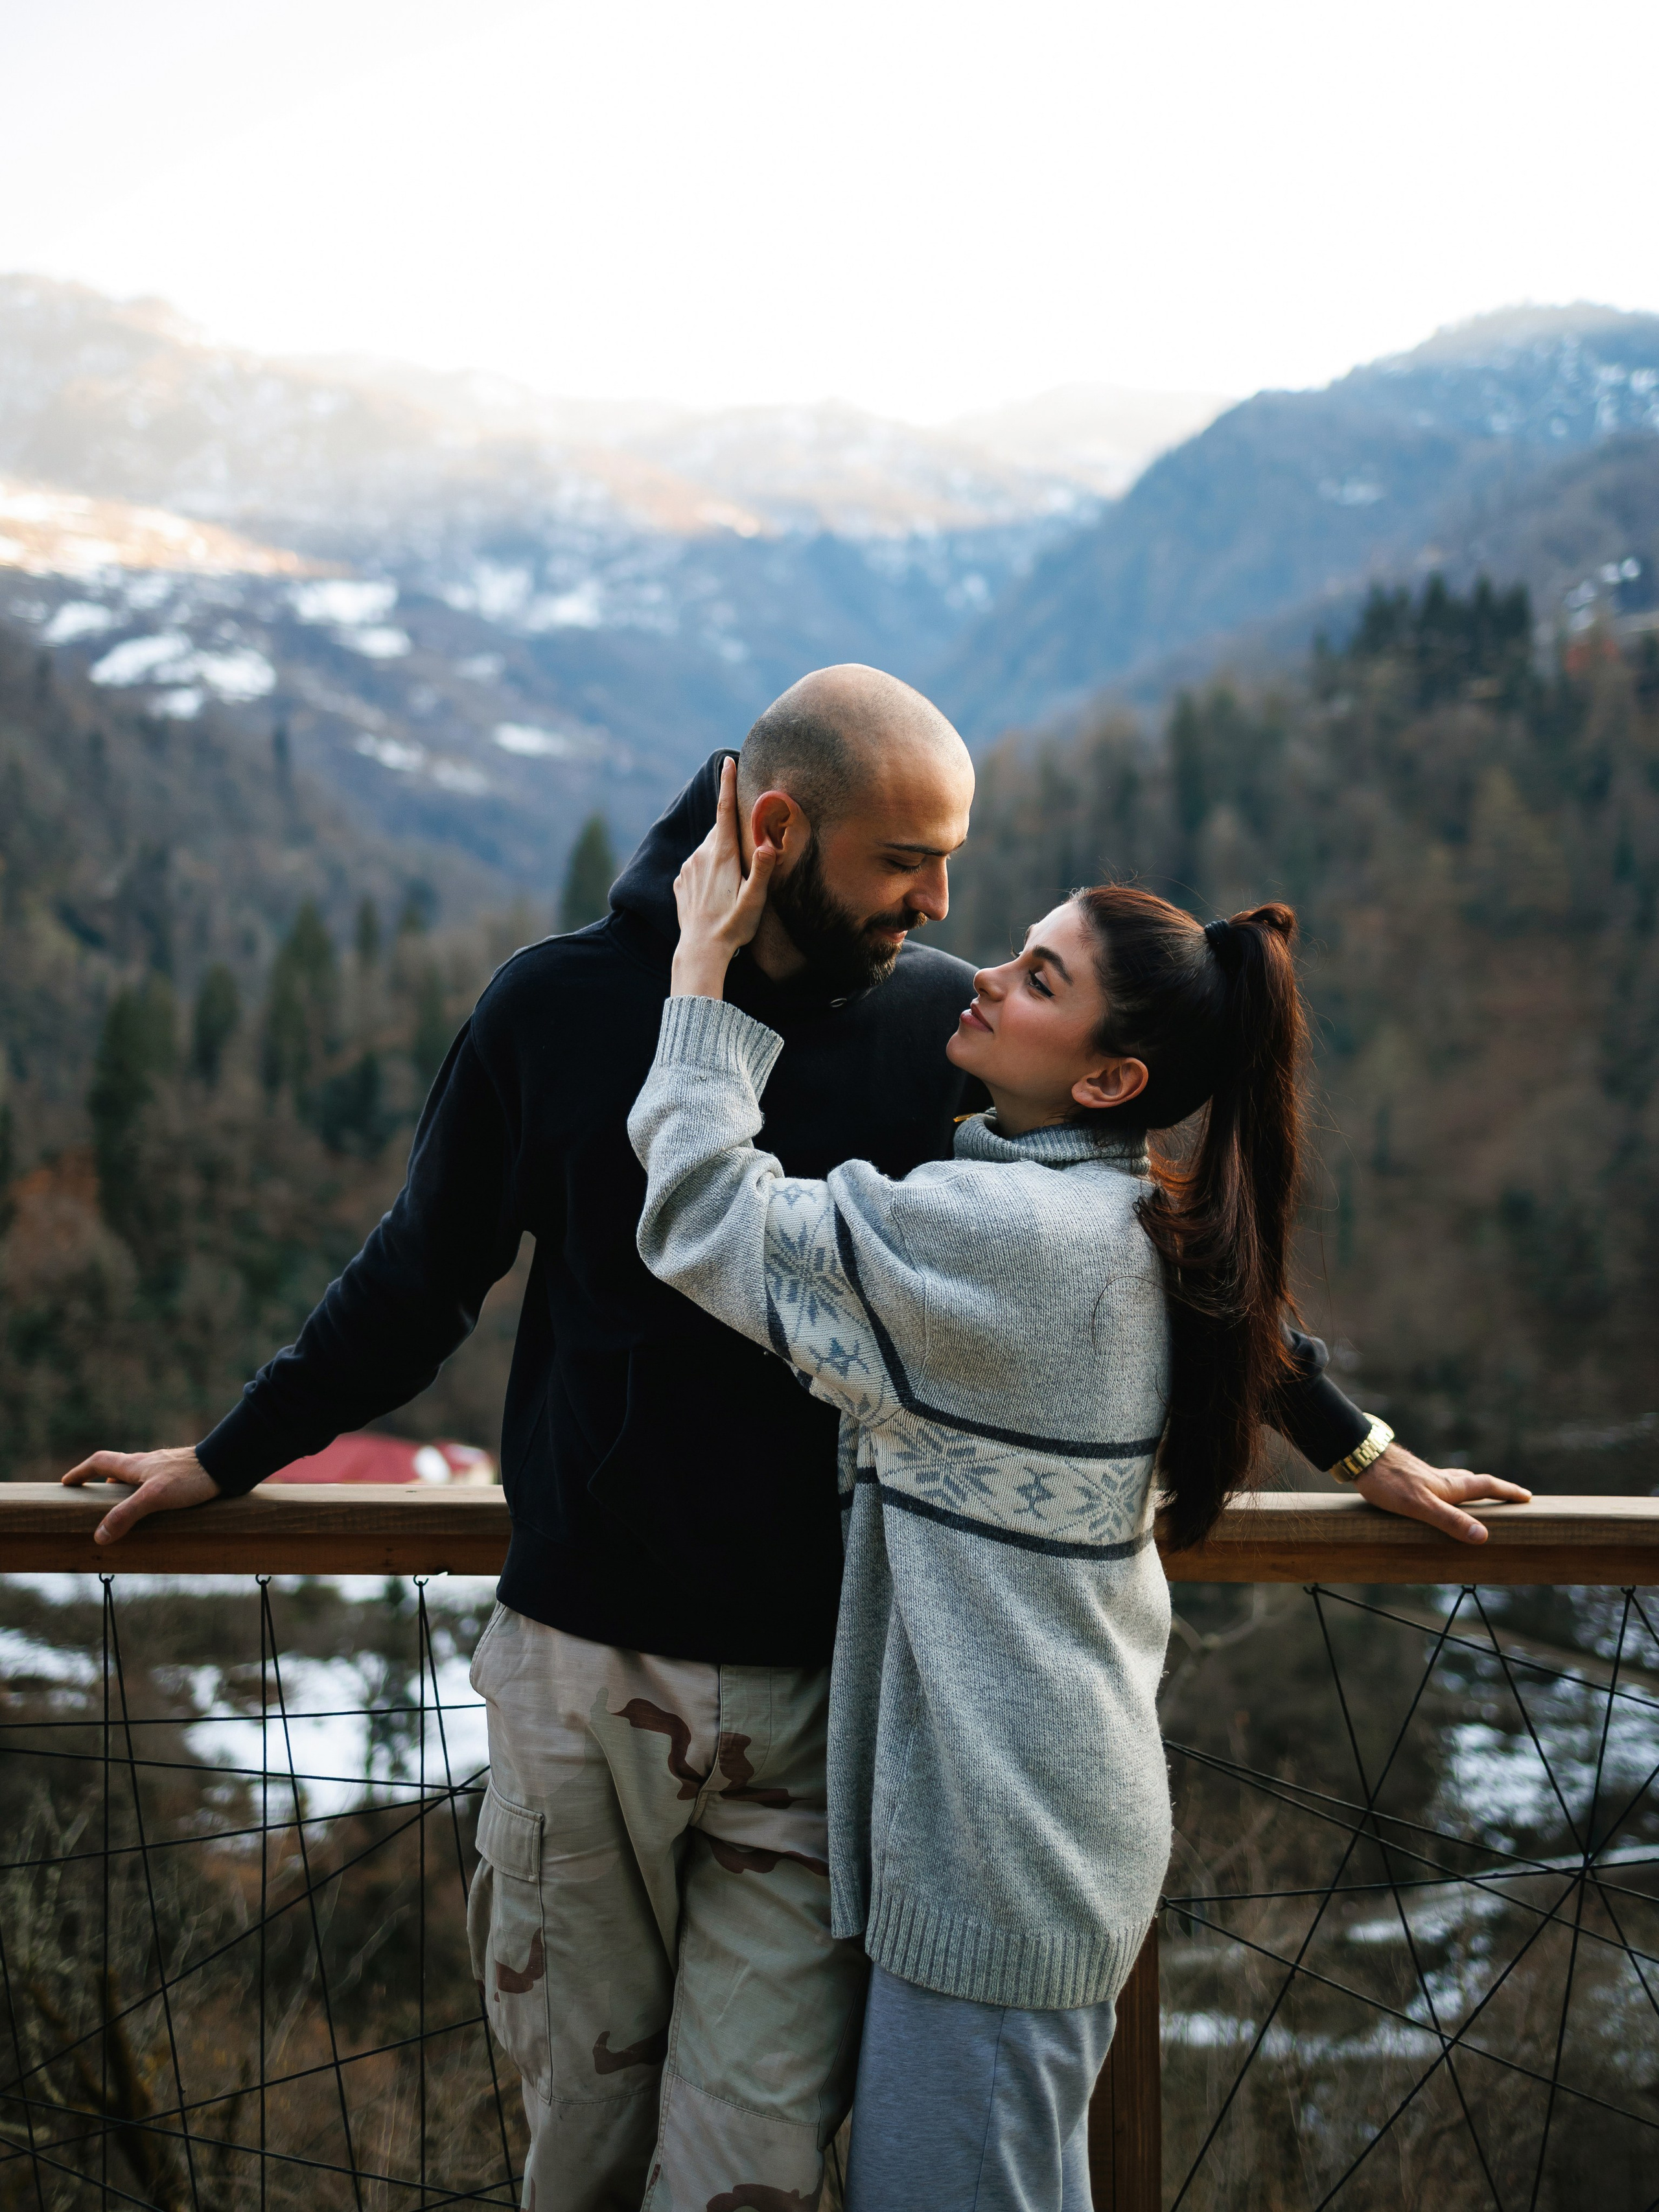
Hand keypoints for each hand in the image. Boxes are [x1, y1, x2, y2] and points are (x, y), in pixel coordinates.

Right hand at [62, 1446, 221, 1544]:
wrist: (226, 1463)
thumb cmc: (190, 1478)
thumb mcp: (153, 1497)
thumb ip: (126, 1514)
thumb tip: (99, 1536)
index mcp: (135, 1464)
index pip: (99, 1462)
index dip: (81, 1472)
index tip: (67, 1483)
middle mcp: (148, 1463)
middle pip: (118, 1469)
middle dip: (103, 1483)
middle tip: (96, 1501)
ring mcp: (166, 1467)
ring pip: (139, 1477)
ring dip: (127, 1491)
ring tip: (125, 1512)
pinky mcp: (182, 1475)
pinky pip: (157, 1484)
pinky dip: (148, 1495)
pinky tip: (157, 1509)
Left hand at [670, 758, 778, 996]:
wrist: (700, 950)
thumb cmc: (734, 926)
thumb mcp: (756, 901)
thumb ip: (764, 871)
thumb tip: (770, 844)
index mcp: (723, 855)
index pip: (724, 810)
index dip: (726, 784)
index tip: (726, 761)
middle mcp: (701, 855)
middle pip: (720, 831)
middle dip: (733, 832)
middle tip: (747, 853)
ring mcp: (688, 868)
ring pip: (709, 849)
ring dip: (722, 856)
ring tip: (733, 884)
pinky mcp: (680, 881)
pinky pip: (697, 865)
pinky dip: (708, 870)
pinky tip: (717, 893)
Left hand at [1354, 1440, 1530, 1544]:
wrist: (1362, 1457)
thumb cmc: (1390, 1483)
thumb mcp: (1421, 1507)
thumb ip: (1451, 1521)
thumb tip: (1483, 1537)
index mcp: (1449, 1486)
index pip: (1486, 1487)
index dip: (1507, 1492)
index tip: (1528, 1496)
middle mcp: (1441, 1479)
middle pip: (1474, 1482)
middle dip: (1494, 1489)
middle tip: (1510, 1494)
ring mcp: (1425, 1477)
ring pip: (1455, 1481)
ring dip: (1471, 1487)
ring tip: (1477, 1495)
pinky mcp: (1409, 1478)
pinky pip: (1437, 1484)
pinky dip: (1447, 1489)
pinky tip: (1435, 1492)